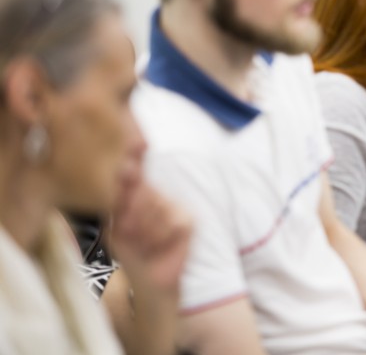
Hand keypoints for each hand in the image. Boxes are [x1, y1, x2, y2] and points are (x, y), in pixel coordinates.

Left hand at [107, 152, 191, 294]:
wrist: (148, 278)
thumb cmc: (130, 250)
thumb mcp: (114, 226)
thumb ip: (119, 203)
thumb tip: (128, 181)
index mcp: (136, 193)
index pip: (136, 169)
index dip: (136, 157)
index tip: (137, 149)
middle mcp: (157, 195)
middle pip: (143, 192)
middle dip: (131, 216)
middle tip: (127, 233)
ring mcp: (174, 206)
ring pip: (157, 210)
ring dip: (144, 233)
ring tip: (143, 244)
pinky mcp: (188, 220)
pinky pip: (172, 224)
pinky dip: (160, 239)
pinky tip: (158, 247)